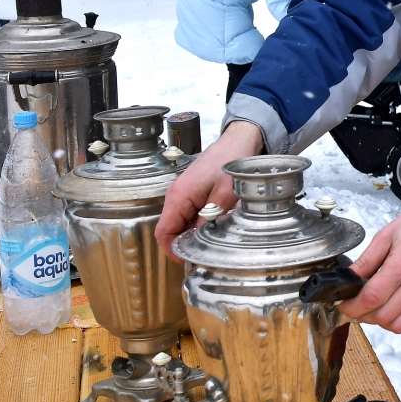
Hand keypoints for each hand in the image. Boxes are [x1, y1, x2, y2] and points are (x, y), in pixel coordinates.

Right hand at [155, 120, 262, 261]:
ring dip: (191, 234)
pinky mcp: (191, 192)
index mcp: (179, 196)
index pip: (163, 232)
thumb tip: (197, 242)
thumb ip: (208, 220)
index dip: (172, 250)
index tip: (189, 260)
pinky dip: (196, 223)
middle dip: (184, 244)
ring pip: (179, 223)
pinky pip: (187, 214)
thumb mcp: (225, 196)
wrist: (237, 141)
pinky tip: (213, 225)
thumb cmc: (230, 162)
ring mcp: (182, 193)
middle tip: (204, 253)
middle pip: (170, 229)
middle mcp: (175, 195)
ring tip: (211, 240)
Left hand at [339, 200, 400, 332]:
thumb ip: (366, 259)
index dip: (352, 306)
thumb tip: (349, 278)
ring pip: (396, 325)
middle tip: (354, 304)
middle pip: (382, 315)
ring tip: (370, 307)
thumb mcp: (386, 235)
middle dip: (361, 314)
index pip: (372, 297)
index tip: (343, 304)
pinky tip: (387, 308)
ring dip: (377, 321)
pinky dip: (394, 322)